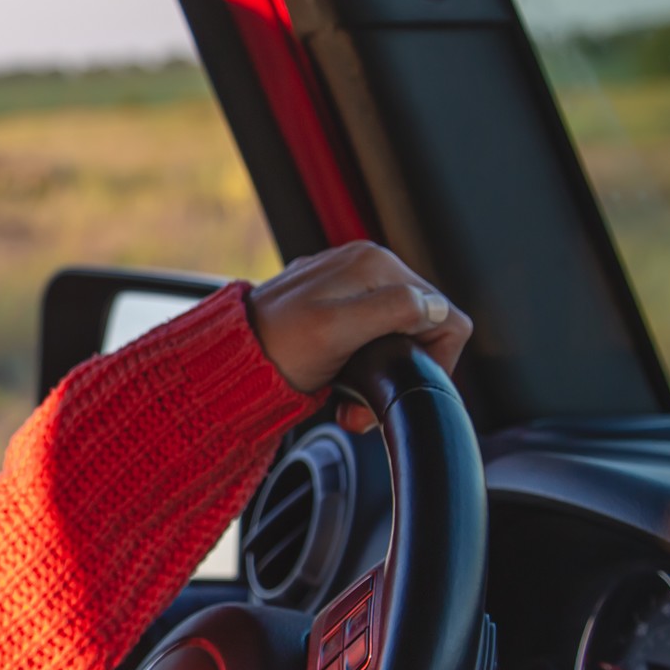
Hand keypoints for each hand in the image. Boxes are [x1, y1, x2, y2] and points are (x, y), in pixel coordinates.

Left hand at [247, 242, 472, 433]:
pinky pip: (369, 335)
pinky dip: (361, 366)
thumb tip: (434, 307)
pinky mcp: (333, 303)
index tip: (400, 387)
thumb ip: (391, 312)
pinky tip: (337, 383)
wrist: (226, 364)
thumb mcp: (336, 332)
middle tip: (364, 404)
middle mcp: (366, 265)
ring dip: (380, 373)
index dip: (434, 359)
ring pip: (396, 335)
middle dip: (401, 369)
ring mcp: (348, 283)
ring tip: (348, 399)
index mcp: (375, 265)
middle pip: (420, 326)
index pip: (444, 313)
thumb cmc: (273, 350)